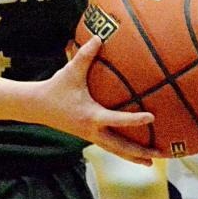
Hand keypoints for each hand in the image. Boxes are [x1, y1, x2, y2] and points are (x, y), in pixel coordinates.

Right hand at [36, 36, 168, 163]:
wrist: (37, 106)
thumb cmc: (56, 87)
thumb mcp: (71, 70)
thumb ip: (85, 54)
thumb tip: (99, 36)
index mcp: (90, 116)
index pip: (116, 120)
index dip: (134, 119)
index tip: (152, 117)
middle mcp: (92, 130)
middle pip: (120, 147)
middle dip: (140, 153)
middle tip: (160, 156)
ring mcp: (91, 136)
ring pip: (116, 150)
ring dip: (134, 156)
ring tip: (152, 162)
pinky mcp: (89, 136)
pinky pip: (110, 146)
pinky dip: (123, 151)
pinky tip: (135, 151)